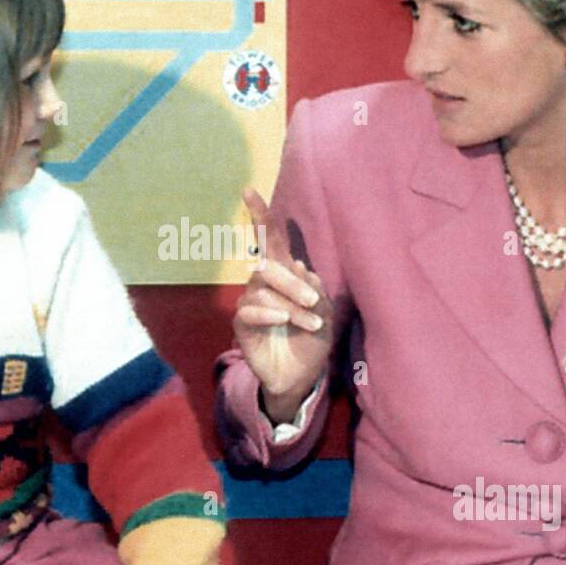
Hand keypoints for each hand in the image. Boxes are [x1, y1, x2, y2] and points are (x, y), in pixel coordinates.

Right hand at [232, 188, 333, 420]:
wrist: (300, 374)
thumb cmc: (312, 339)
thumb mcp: (323, 312)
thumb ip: (313, 287)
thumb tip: (296, 267)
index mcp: (285, 274)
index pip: (269, 239)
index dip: (260, 215)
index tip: (248, 190)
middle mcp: (264, 283)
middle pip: (269, 266)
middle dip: (293, 283)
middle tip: (313, 302)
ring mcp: (251, 302)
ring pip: (263, 289)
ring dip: (290, 306)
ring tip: (310, 325)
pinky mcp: (242, 324)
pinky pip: (250, 310)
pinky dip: (270, 315)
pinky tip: (282, 323)